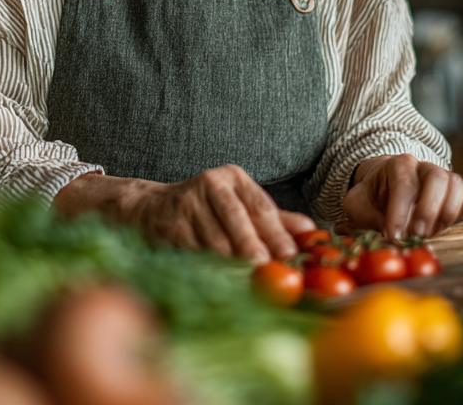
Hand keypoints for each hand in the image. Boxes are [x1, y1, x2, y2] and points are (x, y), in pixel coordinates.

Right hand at [54, 165, 313, 262]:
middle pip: (239, 225)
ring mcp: (187, 205)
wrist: (151, 208)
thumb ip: (275, 219)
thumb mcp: (240, 206)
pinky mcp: (169, 226)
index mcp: (232, 178)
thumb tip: (311, 231)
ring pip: (216, 243)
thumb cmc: (207, 210)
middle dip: (254, 252)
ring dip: (233, 267)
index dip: (277, 234)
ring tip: (249, 285)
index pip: (260, 206)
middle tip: (268, 274)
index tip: (290, 258)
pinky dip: (209, 271)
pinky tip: (220, 283)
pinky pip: (195, 255)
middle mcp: (209, 184)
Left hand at [343, 154, 462, 240]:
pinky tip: (453, 223)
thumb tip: (386, 235)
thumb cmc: (370, 197)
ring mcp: (443, 178)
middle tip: (418, 234)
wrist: (384, 188)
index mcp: (398, 165)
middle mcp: (424, 167)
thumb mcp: (357, 204)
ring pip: (457, 185)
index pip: (404, 185)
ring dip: (448, 212)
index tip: (394, 235)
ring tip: (432, 233)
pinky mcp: (457, 194)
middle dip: (428, 209)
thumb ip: (366, 217)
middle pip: (437, 178)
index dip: (400, 212)